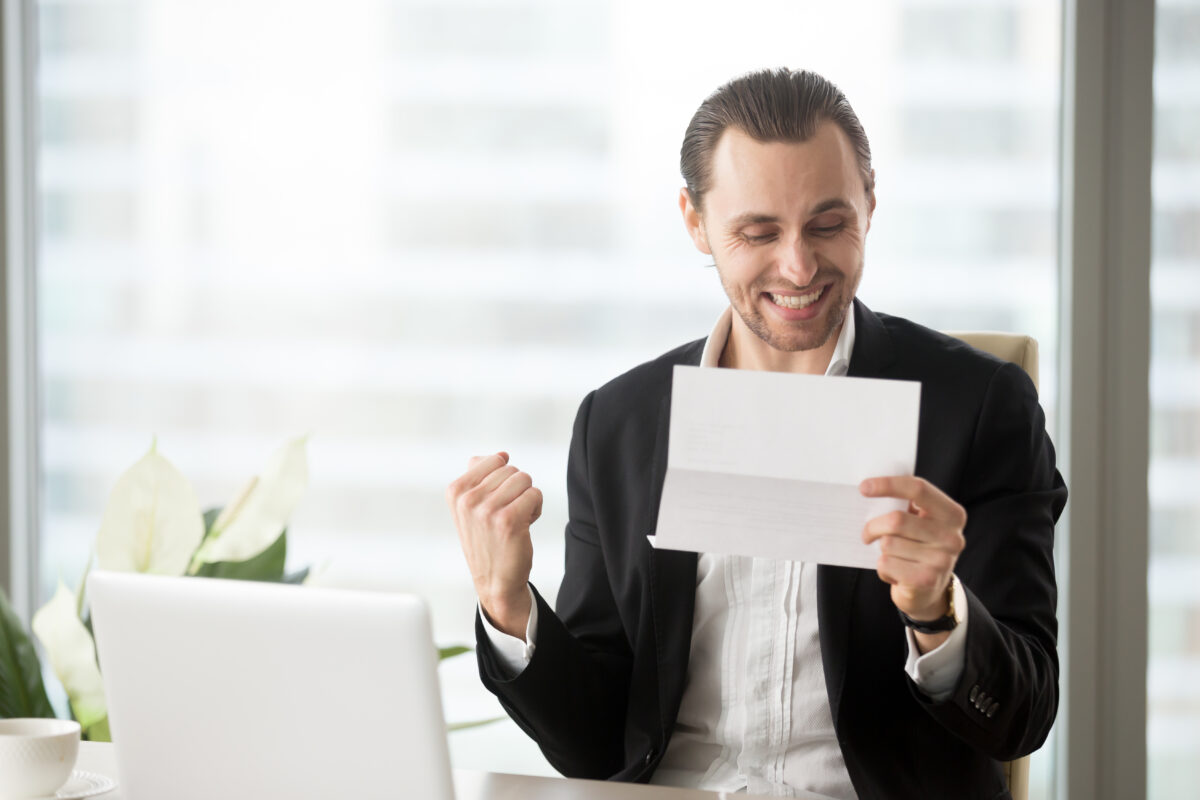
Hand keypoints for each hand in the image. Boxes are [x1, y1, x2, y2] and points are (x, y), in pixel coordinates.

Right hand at [446, 452, 542, 636]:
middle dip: (517, 490)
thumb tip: (499, 455)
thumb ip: (478, 477)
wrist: (495, 581)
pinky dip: (536, 508)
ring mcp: (487, 510)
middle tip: (507, 514)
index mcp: (456, 491)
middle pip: (512, 469)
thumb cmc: (487, 541)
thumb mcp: (470, 508)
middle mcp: (468, 499)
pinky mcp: (508, 521)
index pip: (495, 460)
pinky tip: (525, 525)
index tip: (496, 501)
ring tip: (516, 519)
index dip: (503, 479)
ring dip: (527, 499)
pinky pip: (535, 494)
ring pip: (525, 480)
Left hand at [860, 476, 965, 648]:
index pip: (918, 489)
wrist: (929, 591)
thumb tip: (868, 490)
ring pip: (888, 543)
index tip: (863, 487)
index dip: (888, 484)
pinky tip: (895, 572)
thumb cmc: (918, 548)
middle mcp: (952, 537)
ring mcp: (942, 560)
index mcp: (952, 514)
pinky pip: (886, 564)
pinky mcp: (926, 580)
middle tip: (866, 534)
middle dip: (873, 526)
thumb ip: (905, 506)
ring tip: (892, 557)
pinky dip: (882, 568)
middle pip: (896, 520)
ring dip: (881, 550)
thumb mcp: (920, 523)